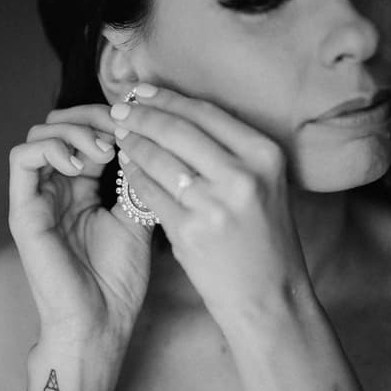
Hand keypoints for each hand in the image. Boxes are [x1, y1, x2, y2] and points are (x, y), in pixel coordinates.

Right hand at [8, 103, 153, 347]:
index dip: (110, 121)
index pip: (88, 134)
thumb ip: (136, 180)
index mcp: (84, 191)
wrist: (98, 323)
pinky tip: (80, 165)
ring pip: (40, 134)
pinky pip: (22, 158)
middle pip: (61, 125)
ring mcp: (38, 198)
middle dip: (92, 117)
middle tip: (119, 132)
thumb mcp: (137, 220)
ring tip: (103, 152)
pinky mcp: (23, 211)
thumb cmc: (117, 282)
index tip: (138, 128)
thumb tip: (144, 138)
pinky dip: (51, 148)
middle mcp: (58, 189)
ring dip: (74, 131)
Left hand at [110, 85, 311, 327]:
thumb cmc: (265, 241)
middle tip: (119, 109)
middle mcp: (242, 175)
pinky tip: (125, 169)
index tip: (143, 91)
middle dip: (142, 115)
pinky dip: (133, 177)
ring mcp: (214, 204)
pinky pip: (149, 192)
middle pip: (177, 130)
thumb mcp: (264, 185)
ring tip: (121, 137)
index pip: (205, 113)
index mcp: (265, 155)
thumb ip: (231, 152)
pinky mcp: (189, 231)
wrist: (271, 299)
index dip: (167, 98)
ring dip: (133, 144)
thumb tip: (179, 114)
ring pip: (158, 158)